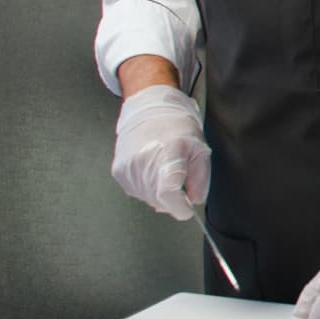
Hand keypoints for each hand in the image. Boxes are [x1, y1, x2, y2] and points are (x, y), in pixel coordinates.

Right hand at [110, 84, 210, 219]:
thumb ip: (200, 179)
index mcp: (166, 155)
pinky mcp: (119, 171)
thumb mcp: (199, 149)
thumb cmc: (176, 125)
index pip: (168, 195)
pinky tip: (152, 169)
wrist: (149, 108)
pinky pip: (136, 191)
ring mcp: (128, 168)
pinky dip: (147, 187)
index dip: (180, 208)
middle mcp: (143, 162)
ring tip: (164, 168)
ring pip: (148, 198)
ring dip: (160, 192)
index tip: (187, 210)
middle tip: (180, 181)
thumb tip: (194, 201)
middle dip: (173, 199)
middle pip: (159, 201)